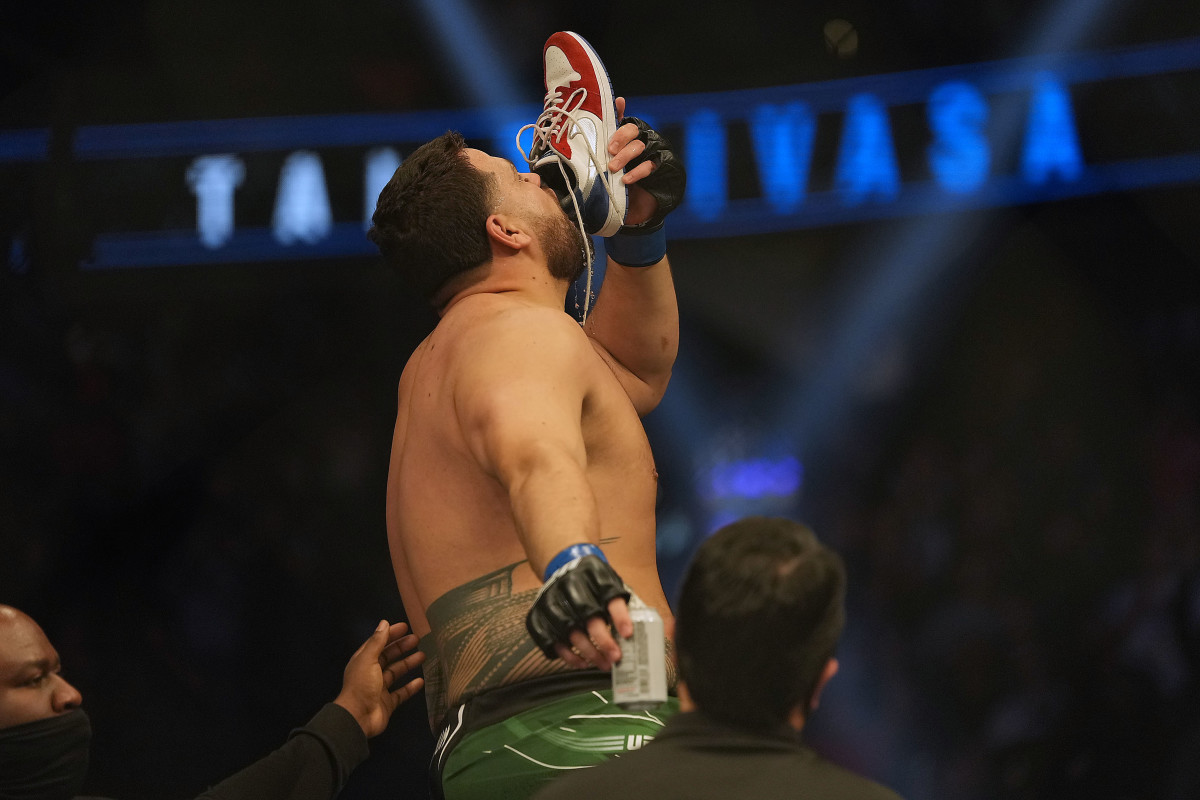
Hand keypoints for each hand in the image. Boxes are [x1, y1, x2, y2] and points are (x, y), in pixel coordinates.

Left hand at [333, 620, 424, 737]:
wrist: (358, 718)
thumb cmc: (362, 685)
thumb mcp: (368, 659)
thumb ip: (377, 642)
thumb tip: (384, 622)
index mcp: (364, 661)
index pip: (378, 643)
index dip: (390, 634)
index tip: (405, 627)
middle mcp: (371, 673)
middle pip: (388, 657)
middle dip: (401, 647)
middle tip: (417, 639)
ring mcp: (380, 689)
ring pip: (396, 673)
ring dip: (408, 664)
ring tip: (423, 656)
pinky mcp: (388, 703)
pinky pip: (401, 693)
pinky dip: (410, 687)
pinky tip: (421, 680)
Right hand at [525, 554, 631, 670]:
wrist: (563, 568)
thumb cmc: (593, 582)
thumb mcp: (609, 581)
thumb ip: (618, 603)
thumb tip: (632, 634)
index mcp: (594, 574)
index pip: (610, 597)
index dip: (619, 616)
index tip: (628, 634)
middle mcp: (571, 585)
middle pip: (588, 616)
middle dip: (603, 640)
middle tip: (615, 657)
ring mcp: (552, 599)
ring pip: (570, 631)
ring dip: (589, 652)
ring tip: (603, 664)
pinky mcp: (539, 614)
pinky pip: (551, 640)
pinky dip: (568, 655)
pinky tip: (582, 662)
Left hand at [607, 97, 657, 226]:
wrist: (631, 207)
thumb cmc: (617, 184)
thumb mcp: (605, 166)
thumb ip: (601, 150)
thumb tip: (591, 131)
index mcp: (627, 139)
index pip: (623, 121)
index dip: (619, 111)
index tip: (616, 108)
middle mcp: (640, 141)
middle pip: (633, 129)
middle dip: (620, 138)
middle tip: (610, 151)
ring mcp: (651, 153)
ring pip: (639, 146)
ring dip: (625, 156)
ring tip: (613, 168)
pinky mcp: (658, 168)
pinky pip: (649, 165)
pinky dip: (636, 172)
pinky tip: (626, 179)